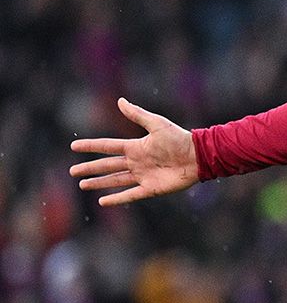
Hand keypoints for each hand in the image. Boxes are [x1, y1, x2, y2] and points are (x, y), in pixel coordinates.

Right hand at [70, 98, 198, 205]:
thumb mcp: (157, 124)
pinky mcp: (151, 188)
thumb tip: (120, 101)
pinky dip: (117, 198)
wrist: (198, 156)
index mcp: (136, 147)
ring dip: (99, 183)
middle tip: (73, 171)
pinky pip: (130, 194)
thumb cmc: (179, 138)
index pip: (107, 146)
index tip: (73, 146)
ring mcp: (143, 176)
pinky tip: (102, 201)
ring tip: (83, 184)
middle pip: (107, 165)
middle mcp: (136, 162)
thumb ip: (138, 115)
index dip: (91, 146)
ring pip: (115, 180)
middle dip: (90, 168)